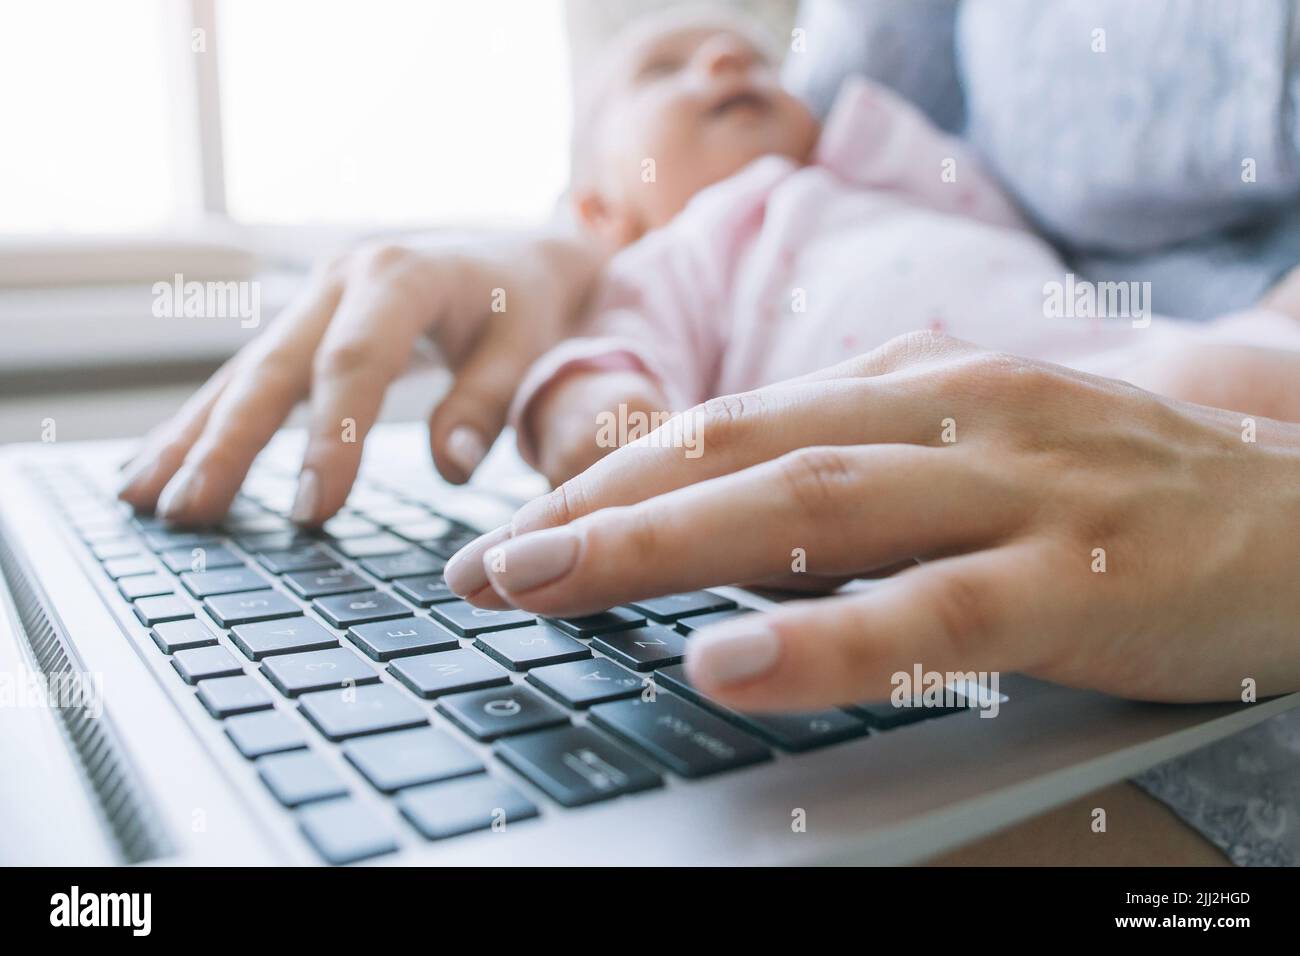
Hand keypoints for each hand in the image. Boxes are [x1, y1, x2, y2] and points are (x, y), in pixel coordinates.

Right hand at [117, 233, 602, 525]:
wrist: (511, 254)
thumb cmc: (522, 304)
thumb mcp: (525, 344)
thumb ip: (487, 403)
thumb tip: (448, 469)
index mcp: (401, 278)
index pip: (356, 363)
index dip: (331, 436)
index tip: (311, 510)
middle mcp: (341, 280)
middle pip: (276, 367)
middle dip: (229, 443)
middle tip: (191, 511)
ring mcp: (313, 299)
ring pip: (244, 372)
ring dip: (194, 437)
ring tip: (144, 498)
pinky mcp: (303, 323)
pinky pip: (246, 377)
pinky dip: (204, 424)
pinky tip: (159, 465)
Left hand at [444, 332, 1299, 709]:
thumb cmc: (1114, 491)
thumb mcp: (971, 451)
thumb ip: (856, 473)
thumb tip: (719, 522)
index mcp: (912, 385)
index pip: (727, 420)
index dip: (610, 473)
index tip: (518, 526)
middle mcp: (946, 413)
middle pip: (736, 450)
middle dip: (596, 507)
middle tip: (484, 563)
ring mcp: (1011, 488)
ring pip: (805, 510)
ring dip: (654, 547)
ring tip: (542, 588)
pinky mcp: (1074, 579)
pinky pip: (927, 610)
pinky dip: (818, 637)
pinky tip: (725, 660)